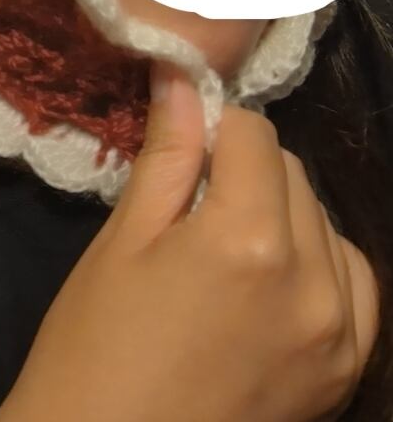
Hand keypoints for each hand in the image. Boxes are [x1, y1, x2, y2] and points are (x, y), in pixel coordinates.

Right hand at [0, 62, 378, 421]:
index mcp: (248, 240)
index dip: (212, 128)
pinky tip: (272, 278)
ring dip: (283, 213)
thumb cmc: (95, 344)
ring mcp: (340, 334)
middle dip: (245, 168)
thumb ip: (166, 157)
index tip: (180, 147)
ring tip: (226, 246)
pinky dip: (320, 263)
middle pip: (293, 174)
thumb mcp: (122, 242)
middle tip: (189, 202)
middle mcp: (312, 282)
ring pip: (326, 222)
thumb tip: (180, 78)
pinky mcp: (346, 372)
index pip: (254, 135)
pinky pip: (355, 284)